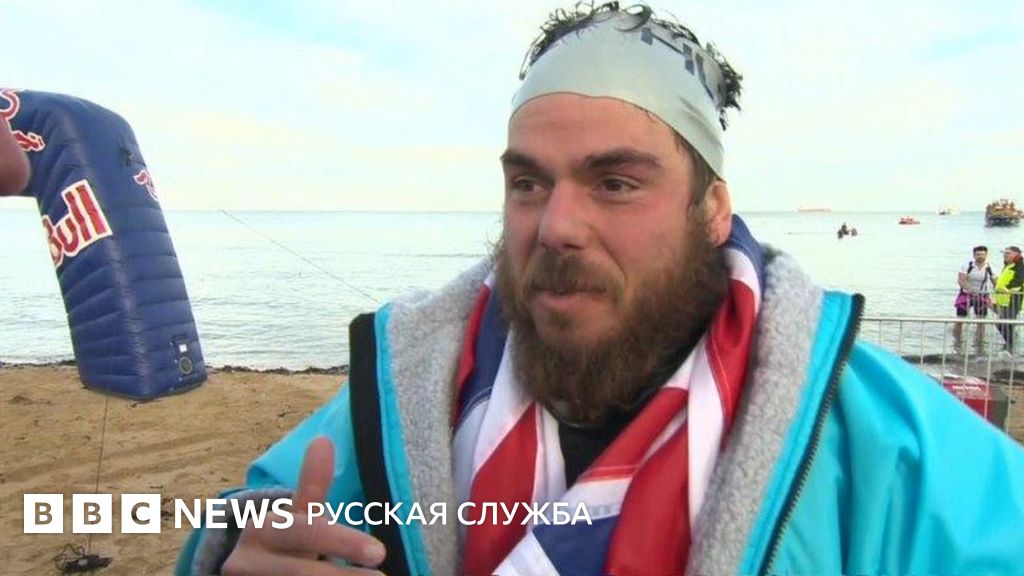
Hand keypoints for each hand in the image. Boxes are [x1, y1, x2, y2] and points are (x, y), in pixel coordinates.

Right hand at [222, 437, 386, 574]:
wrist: (245, 573)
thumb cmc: (284, 542)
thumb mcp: (296, 515)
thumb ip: (311, 485)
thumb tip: (323, 440)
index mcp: (261, 528)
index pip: (307, 533)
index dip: (343, 543)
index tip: (380, 552)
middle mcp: (244, 561)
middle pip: (300, 572)